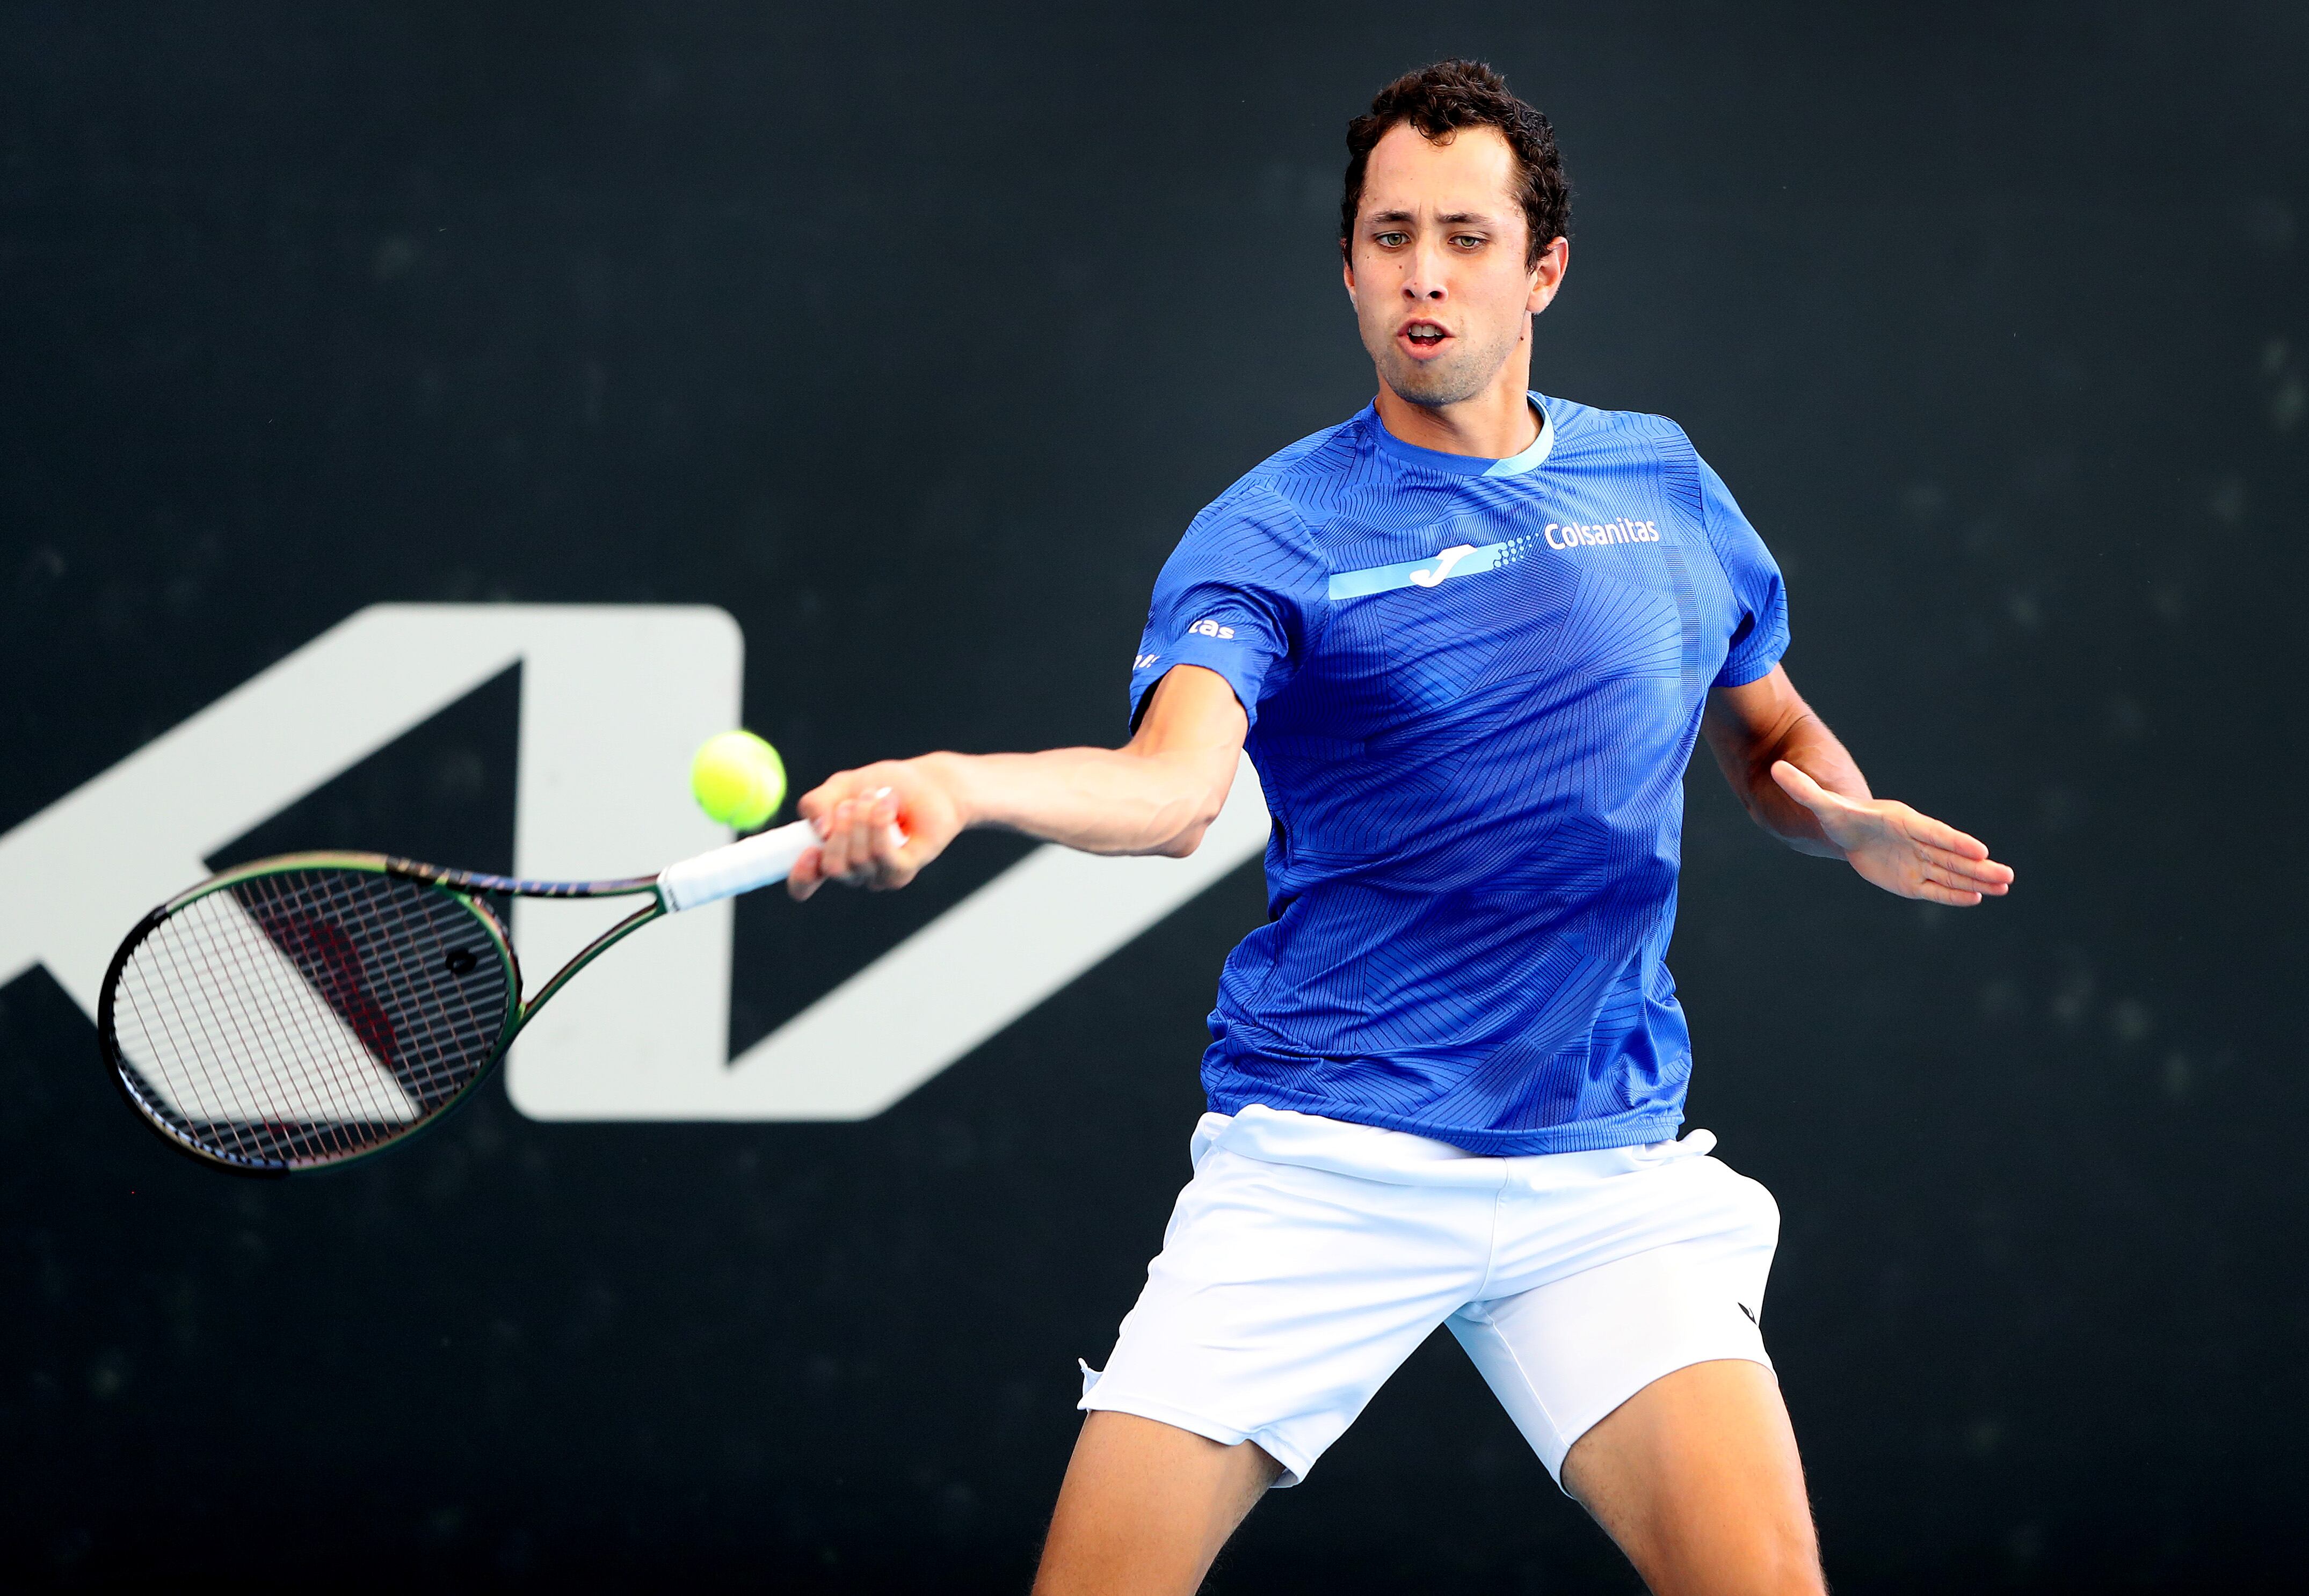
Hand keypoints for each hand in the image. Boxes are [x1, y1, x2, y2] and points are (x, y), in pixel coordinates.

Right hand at [786, 755, 966, 900]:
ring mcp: (879, 874)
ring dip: (865, 820)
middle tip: (855, 801)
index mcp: (832, 853)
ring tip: (878, 797)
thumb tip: (818, 830)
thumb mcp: (841, 786)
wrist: (927, 782)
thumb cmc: (884, 786)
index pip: (804, 884)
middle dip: (842, 828)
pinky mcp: (904, 869)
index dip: (801, 876)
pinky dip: (881, 826)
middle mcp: (854, 870)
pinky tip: (888, 807)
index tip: (809, 851)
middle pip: (833, 867)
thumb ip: (817, 803)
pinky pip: (883, 857)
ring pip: (858, 860)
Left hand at [1770, 761, 2013, 905]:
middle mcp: (1916, 841)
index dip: (1955, 841)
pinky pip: (1936, 889)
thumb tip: (1777, 768)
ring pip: (1950, 872)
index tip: (1979, 849)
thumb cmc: (1838, 814)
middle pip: (1951, 855)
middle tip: (2007, 874)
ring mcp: (1917, 861)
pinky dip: (1955, 894)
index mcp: (1902, 821)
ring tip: (2006, 885)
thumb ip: (1803, 788)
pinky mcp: (1911, 880)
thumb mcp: (1820, 803)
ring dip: (1976, 880)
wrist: (1846, 830)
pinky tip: (1979, 898)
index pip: (1932, 833)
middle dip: (1977, 865)